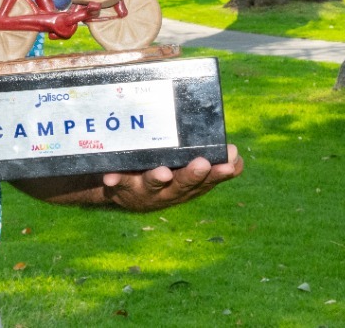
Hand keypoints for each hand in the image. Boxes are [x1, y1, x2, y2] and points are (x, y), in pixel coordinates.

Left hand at [101, 144, 242, 212]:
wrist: (121, 189)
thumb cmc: (161, 172)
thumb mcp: (186, 168)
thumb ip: (209, 161)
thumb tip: (235, 153)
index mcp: (187, 185)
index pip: (207, 180)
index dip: (219, 173)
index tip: (230, 163)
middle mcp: (168, 191)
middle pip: (182, 185)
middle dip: (192, 175)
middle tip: (203, 163)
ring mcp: (144, 190)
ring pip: (152, 185)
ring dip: (157, 178)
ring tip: (163, 172)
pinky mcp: (121, 185)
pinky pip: (117, 183)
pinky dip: (115, 180)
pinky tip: (110, 177)